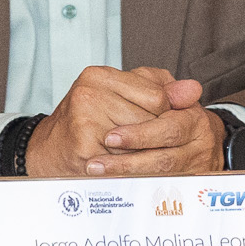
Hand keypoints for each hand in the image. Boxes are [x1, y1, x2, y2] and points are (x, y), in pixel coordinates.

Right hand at [27, 66, 205, 176]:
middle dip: (155, 137)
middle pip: (151, 121)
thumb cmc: (89, 122)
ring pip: (141, 144)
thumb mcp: (122, 96)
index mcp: (98, 75)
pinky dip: (133, 170)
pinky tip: (126, 169)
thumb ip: (159, 90)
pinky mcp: (85, 148)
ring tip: (138, 156)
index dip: (164, 115)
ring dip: (146, 154)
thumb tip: (194, 89)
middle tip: (152, 144)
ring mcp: (84, 120)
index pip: (157, 97)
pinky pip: (127, 163)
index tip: (160, 123)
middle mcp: (88, 93)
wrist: (50, 152)